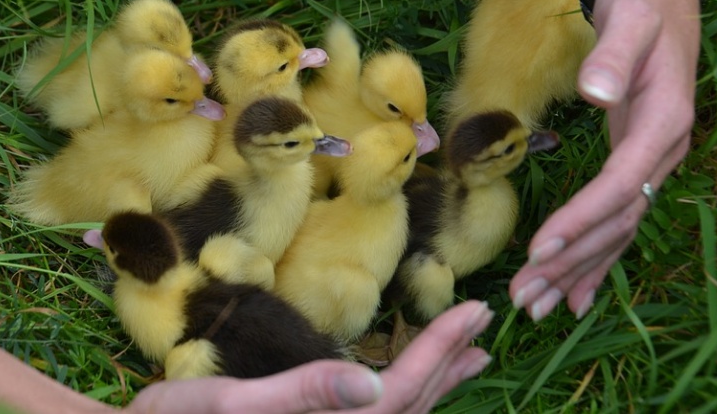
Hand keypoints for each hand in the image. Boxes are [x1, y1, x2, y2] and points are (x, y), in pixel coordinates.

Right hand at [123, 300, 492, 413]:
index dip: (442, 349)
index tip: (476, 312)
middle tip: (484, 322)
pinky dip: (403, 394)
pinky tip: (404, 382)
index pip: (402, 392)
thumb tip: (375, 387)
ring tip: (468, 355)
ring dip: (434, 381)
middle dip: (450, 360)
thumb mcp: (233, 404)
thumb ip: (305, 395)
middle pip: (411, 406)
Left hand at [510, 0, 700, 320]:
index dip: (582, 219)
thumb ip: (615, 53)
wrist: (658, 0)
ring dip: (577, 270)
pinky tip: (575, 294)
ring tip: (537, 306)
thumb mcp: (629, 18)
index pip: (621, 184)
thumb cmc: (639, 7)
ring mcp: (653, 163)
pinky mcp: (637, 165)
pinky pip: (619, 221)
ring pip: (617, 229)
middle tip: (525, 296)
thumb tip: (596, 92)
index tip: (538, 250)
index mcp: (663, 122)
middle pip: (616, 220)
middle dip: (570, 260)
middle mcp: (663, 152)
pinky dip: (597, 259)